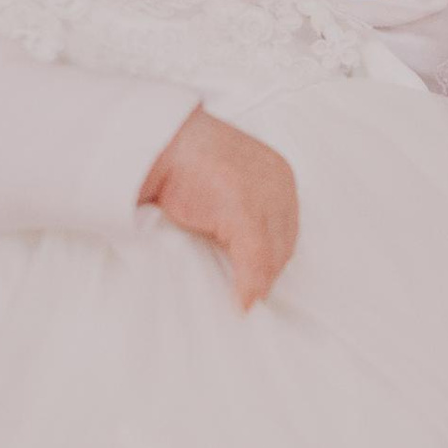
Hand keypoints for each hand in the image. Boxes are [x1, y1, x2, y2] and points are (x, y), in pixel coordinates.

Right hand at [139, 107, 298, 307]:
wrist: (161, 143)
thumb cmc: (187, 160)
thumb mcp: (226, 185)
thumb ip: (243, 212)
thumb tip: (246, 255)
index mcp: (278, 175)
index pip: (286, 228)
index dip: (273, 256)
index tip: (259, 276)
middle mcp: (278, 185)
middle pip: (284, 244)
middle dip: (268, 271)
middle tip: (250, 293)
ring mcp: (263, 199)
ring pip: (272, 256)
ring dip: (259, 282)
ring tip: (244, 300)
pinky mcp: (243, 214)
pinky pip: (254, 261)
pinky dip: (248, 286)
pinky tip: (242, 303)